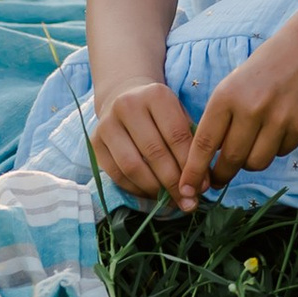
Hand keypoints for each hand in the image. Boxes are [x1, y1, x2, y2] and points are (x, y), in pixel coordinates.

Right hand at [94, 78, 197, 206]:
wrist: (124, 97)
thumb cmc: (160, 112)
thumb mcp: (180, 115)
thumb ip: (192, 143)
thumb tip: (201, 183)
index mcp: (156, 95)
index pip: (177, 135)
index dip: (190, 165)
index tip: (202, 186)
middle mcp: (127, 105)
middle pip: (154, 152)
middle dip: (174, 182)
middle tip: (188, 201)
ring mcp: (107, 124)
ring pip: (132, 166)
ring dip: (154, 189)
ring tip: (170, 201)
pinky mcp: (95, 142)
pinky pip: (116, 174)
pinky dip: (136, 190)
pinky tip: (152, 195)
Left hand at [175, 29, 297, 207]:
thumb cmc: (263, 70)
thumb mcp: (233, 86)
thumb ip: (220, 120)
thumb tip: (208, 162)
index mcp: (227, 96)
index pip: (204, 143)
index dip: (193, 170)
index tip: (186, 189)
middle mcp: (252, 108)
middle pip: (231, 159)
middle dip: (222, 174)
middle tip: (219, 179)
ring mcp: (279, 118)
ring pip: (257, 162)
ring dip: (251, 161)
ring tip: (254, 144)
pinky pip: (281, 153)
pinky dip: (276, 148)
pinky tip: (279, 127)